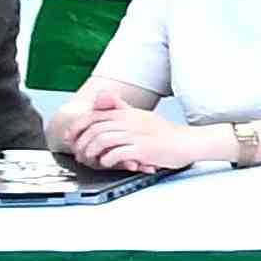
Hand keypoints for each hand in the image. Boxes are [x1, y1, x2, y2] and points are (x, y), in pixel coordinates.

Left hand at [71, 102, 214, 173]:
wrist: (189, 142)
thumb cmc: (166, 133)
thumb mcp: (141, 116)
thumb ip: (121, 108)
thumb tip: (102, 96)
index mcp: (129, 113)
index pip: (94, 115)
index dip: (78, 127)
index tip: (72, 139)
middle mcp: (131, 121)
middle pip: (94, 128)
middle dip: (82, 143)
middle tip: (80, 154)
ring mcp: (137, 134)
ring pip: (101, 140)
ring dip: (91, 153)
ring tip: (92, 161)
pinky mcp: (144, 148)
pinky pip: (116, 153)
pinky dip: (107, 160)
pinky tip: (109, 164)